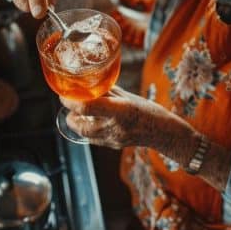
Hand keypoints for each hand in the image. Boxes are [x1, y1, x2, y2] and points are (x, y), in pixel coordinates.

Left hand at [60, 86, 193, 150]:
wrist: (164, 134)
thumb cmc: (150, 111)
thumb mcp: (130, 97)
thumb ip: (110, 92)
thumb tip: (92, 83)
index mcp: (121, 110)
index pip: (88, 107)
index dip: (72, 101)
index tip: (66, 94)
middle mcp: (115, 127)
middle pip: (81, 125)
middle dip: (70, 116)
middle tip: (68, 105)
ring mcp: (113, 139)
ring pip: (84, 134)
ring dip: (76, 123)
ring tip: (76, 113)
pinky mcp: (113, 146)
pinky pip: (93, 139)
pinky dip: (88, 130)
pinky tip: (91, 121)